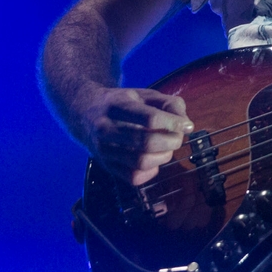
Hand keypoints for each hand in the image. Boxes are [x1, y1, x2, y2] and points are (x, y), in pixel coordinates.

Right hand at [79, 86, 193, 185]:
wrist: (85, 113)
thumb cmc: (122, 103)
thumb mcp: (144, 94)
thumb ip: (169, 104)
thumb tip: (186, 124)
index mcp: (116, 106)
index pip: (150, 118)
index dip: (173, 123)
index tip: (186, 125)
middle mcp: (106, 129)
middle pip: (147, 142)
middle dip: (172, 141)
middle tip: (178, 137)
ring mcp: (104, 149)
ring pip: (141, 162)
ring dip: (163, 157)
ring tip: (167, 148)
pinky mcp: (106, 165)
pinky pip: (133, 177)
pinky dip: (150, 172)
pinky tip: (153, 160)